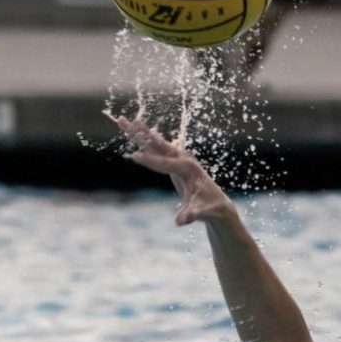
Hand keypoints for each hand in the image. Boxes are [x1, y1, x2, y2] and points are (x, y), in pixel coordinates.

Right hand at [113, 115, 230, 224]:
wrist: (217, 204)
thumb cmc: (208, 208)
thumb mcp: (200, 212)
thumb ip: (192, 214)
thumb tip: (181, 221)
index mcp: (187, 169)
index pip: (164, 163)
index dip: (150, 161)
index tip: (133, 156)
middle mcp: (183, 158)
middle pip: (157, 144)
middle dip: (140, 133)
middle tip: (124, 120)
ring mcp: (179, 158)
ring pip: (155, 142)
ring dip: (139, 132)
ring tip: (124, 120)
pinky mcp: (174, 161)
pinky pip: (156, 148)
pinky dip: (144, 140)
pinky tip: (134, 132)